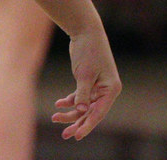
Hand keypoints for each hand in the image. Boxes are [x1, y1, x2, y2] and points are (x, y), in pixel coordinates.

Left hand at [51, 23, 121, 139]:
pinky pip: (79, 97)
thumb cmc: (89, 51)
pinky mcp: (88, 82)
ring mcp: (97, 87)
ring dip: (70, 113)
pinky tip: (58, 104)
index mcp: (111, 89)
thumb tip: (80, 112)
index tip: (76, 136)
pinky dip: (69, 101)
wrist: (85, 31)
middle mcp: (106, 90)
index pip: (98, 113)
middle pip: (91, 112)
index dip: (87, 126)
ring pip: (83, 107)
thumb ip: (82, 95)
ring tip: (55, 118)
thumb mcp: (84, 75)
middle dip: (77, 123)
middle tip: (65, 135)